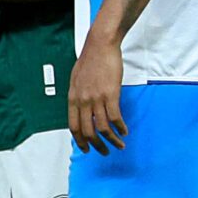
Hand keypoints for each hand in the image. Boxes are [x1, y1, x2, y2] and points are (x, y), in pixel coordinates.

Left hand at [68, 31, 127, 153]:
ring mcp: (96, 98)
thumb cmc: (90, 60)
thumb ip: (78, 96)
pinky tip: (124, 131)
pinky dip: (120, 128)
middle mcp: (83, 101)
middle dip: (97, 146)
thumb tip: (82, 110)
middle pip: (88, 132)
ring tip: (120, 145)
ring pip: (103, 128)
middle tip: (104, 152)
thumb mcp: (76, 80)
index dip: (80, 141)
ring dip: (112, 140)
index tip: (86, 149)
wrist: (100, 45)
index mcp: (73, 98)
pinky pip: (115, 118)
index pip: (74, 127)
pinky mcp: (110, 94)